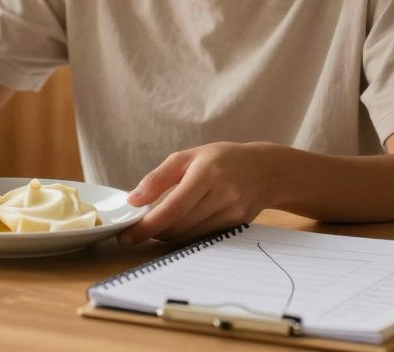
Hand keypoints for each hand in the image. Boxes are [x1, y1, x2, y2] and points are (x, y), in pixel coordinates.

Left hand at [118, 142, 274, 245]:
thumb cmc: (222, 159)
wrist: (266, 170)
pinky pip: (203, 238)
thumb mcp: (188, 157)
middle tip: (138, 229)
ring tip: (158, 225)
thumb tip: (133, 200)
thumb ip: (158, 178)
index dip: (148, 225)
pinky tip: (179, 226)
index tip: (127, 235)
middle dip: (154, 231)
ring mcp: (232, 213)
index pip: (173, 207)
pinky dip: (185, 236)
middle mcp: (222, 194)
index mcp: (206, 173)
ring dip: (168, 235)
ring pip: (190, 236)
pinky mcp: (236, 226)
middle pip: (179, 226)